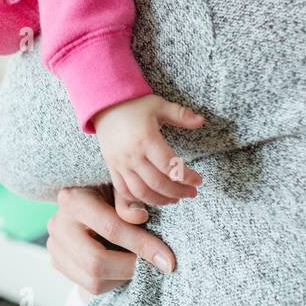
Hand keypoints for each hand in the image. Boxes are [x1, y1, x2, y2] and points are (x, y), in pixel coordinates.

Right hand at [47, 185, 178, 295]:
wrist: (86, 204)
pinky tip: (122, 266)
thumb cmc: (109, 194)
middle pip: (97, 261)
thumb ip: (129, 201)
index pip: (111, 228)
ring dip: (123, 276)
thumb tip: (139, 216)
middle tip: (155, 265)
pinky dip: (112, 280)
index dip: (143, 245)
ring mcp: (54, 245)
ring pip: (93, 278)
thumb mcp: (120, 191)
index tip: (168, 259)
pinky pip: (89, 285)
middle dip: (131, 267)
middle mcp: (58, 223)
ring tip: (139, 263)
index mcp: (74, 199)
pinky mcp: (57, 262)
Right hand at [92, 94, 204, 208]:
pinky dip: (138, 200)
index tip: (198, 180)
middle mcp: (133, 155)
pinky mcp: (112, 168)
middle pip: (157, 183)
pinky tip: (153, 199)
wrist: (104, 105)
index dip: (186, 177)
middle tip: (191, 193)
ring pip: (141, 192)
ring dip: (161, 200)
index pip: (170, 166)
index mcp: (146, 140)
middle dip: (178, 192)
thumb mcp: (159, 105)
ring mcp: (121, 164)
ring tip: (175, 199)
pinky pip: (123, 191)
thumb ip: (181, 114)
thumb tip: (201, 120)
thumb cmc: (134, 105)